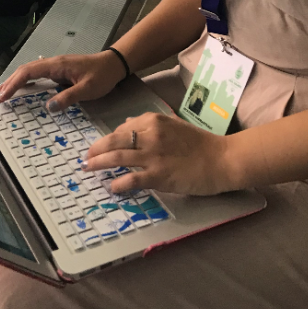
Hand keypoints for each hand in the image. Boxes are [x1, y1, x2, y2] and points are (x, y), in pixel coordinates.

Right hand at [0, 51, 125, 111]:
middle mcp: (53, 63)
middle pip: (26, 69)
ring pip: (31, 71)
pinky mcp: (60, 70)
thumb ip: (67, 97)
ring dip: (17, 81)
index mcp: (57, 65)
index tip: (3, 96)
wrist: (113, 64)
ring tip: (5, 93)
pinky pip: (38, 74)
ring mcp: (56, 66)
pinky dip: (28, 80)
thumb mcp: (87, 89)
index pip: (29, 72)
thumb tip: (48, 107)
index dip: (14, 83)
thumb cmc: (102, 75)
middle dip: (11, 82)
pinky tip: (24, 88)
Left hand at [84, 112, 232, 195]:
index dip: (106, 139)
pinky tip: (112, 188)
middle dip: (96, 150)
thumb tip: (125, 125)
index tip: (98, 147)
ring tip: (89, 169)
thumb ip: (149, 126)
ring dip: (100, 164)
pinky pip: (132, 179)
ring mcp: (153, 155)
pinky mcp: (159, 175)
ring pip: (118, 157)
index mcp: (153, 121)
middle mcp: (150, 135)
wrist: (222, 159)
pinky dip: (118, 183)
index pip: (122, 128)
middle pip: (114, 141)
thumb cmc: (200, 144)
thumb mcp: (173, 126)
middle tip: (85, 158)